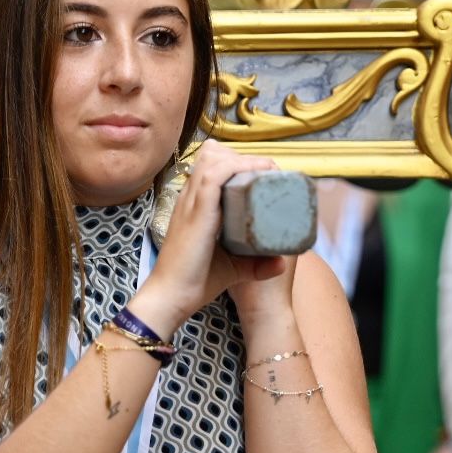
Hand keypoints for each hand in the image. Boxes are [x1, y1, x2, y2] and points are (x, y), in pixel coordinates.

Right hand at [129, 141, 285, 333]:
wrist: (171, 297)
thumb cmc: (195, 282)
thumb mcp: (232, 266)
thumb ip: (254, 264)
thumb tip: (280, 262)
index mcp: (194, 205)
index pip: (210, 166)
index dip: (236, 162)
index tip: (263, 174)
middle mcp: (190, 198)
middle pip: (212, 155)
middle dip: (242, 156)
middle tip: (268, 173)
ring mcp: (191, 202)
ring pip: (215, 159)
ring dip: (244, 159)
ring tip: (268, 171)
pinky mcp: (197, 212)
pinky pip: (215, 176)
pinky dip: (238, 168)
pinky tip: (258, 174)